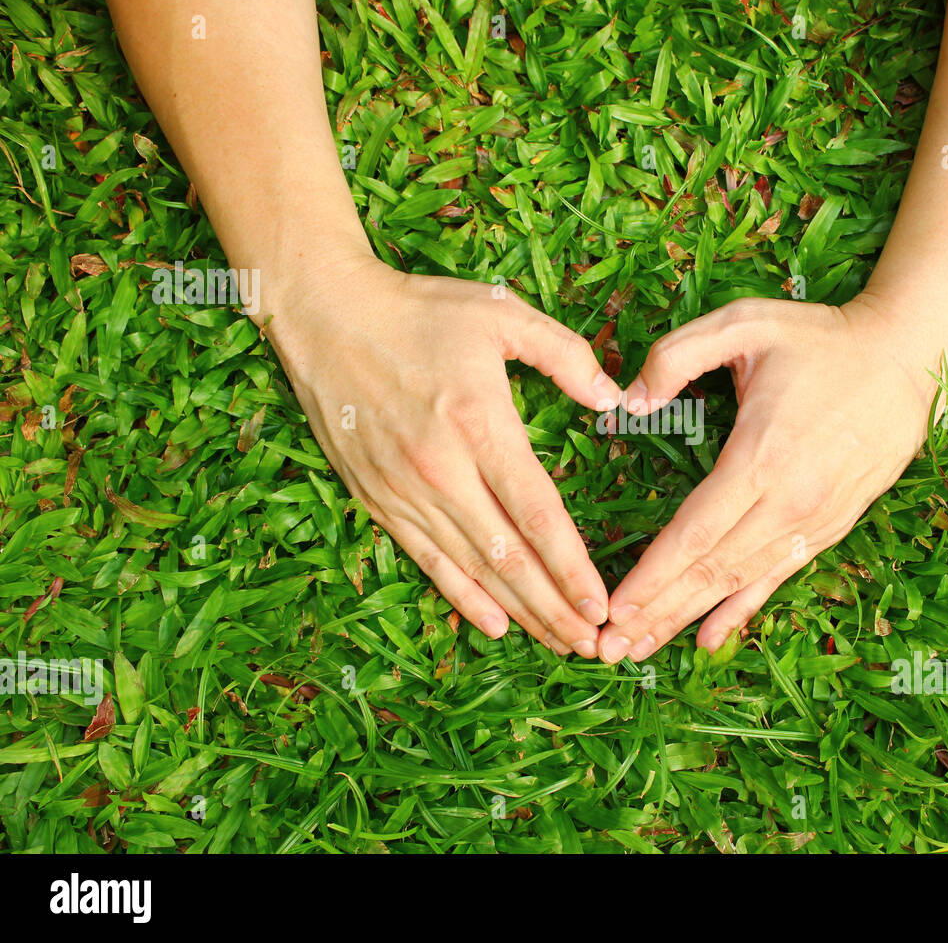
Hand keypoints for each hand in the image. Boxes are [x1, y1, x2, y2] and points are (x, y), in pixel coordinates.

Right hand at [267, 258, 622, 657]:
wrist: (324, 315)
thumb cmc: (420, 311)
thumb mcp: (500, 312)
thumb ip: (564, 353)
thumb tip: (613, 398)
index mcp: (479, 424)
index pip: (537, 514)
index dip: (572, 566)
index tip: (602, 603)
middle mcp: (441, 470)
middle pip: (509, 557)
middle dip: (555, 606)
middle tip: (594, 645)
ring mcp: (404, 491)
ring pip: (472, 569)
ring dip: (519, 612)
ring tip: (559, 642)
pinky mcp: (376, 499)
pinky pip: (426, 560)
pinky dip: (462, 598)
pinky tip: (495, 625)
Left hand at [598, 294, 947, 662]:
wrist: (907, 357)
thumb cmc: (820, 339)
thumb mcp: (744, 321)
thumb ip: (677, 354)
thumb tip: (629, 402)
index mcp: (763, 456)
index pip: (695, 532)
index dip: (651, 576)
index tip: (612, 609)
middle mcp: (790, 501)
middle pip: (711, 569)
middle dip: (656, 612)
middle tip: (609, 650)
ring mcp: (814, 520)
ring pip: (740, 581)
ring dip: (687, 618)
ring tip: (640, 649)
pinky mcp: (831, 526)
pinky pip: (778, 576)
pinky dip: (741, 611)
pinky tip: (709, 641)